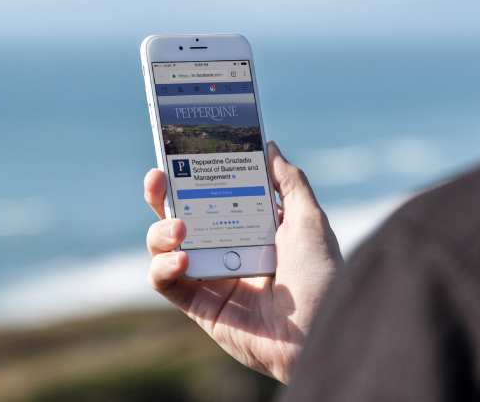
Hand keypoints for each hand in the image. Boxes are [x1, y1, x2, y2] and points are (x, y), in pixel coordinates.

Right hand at [144, 141, 344, 383]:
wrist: (319, 331)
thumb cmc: (321, 276)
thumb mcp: (310, 219)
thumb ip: (289, 182)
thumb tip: (268, 147)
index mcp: (249, 228)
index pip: (210, 196)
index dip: (191, 176)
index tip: (179, 154)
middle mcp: (225, 250)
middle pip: (178, 217)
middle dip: (162, 195)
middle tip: (158, 178)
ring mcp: (209, 278)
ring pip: (163, 247)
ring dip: (160, 231)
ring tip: (179, 228)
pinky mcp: (199, 307)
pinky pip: (166, 283)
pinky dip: (163, 267)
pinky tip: (182, 259)